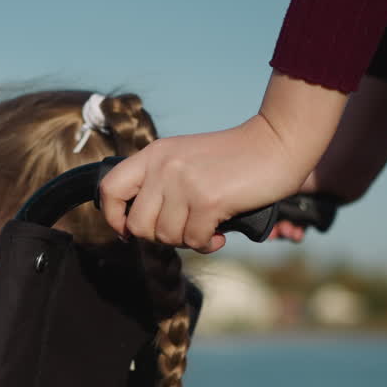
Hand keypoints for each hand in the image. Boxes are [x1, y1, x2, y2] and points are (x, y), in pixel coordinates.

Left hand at [100, 116, 307, 252]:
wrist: (276, 143)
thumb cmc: (234, 159)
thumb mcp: (185, 159)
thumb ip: (161, 183)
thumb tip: (137, 227)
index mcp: (153, 155)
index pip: (109, 189)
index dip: (113, 217)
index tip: (127, 231)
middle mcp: (163, 167)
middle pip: (138, 224)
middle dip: (159, 237)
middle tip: (183, 230)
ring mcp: (184, 183)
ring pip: (166, 236)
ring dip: (187, 241)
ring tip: (206, 228)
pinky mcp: (208, 200)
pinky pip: (194, 240)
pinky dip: (207, 244)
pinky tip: (219, 234)